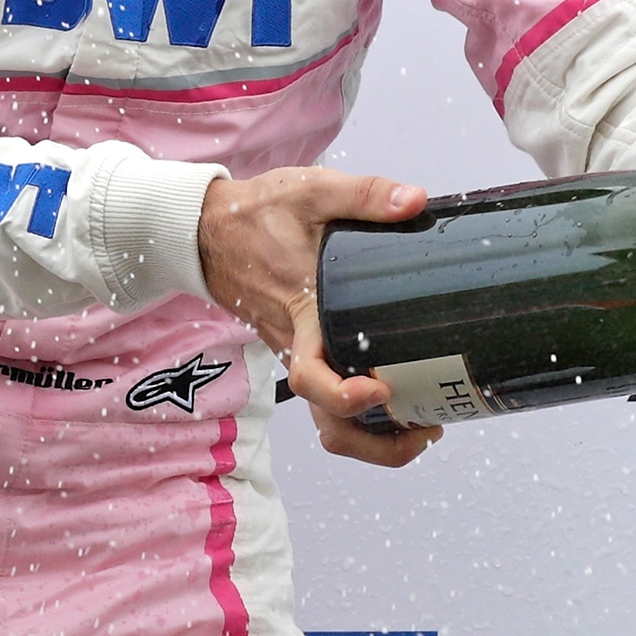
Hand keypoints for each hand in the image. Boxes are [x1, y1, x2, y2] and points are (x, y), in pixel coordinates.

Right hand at [199, 166, 441, 467]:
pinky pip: (330, 398)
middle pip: (328, 424)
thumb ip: (365, 195)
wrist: (209, 228)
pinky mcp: (303, 349)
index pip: (313, 379)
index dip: (346, 398)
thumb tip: (415, 201)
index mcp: (301, 315)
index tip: (380, 390)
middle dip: (378, 444)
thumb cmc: (255, 214)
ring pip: (330, 419)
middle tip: (426, 427)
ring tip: (423, 424)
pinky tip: (401, 393)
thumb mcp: (312, 191)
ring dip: (376, 437)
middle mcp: (298, 346)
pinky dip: (364, 414)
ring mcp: (300, 353)